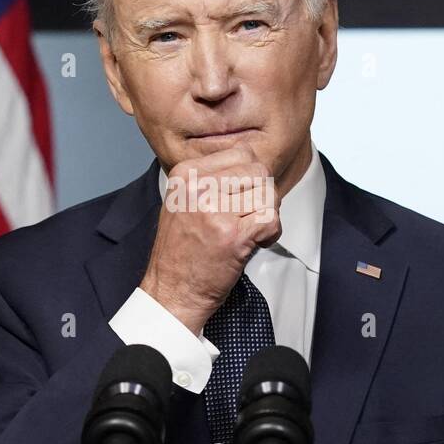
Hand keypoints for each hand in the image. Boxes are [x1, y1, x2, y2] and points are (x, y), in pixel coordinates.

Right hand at [140, 144, 281, 334]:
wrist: (172, 290)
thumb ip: (213, 176)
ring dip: (268, 214)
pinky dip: (272, 233)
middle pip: (259, 171)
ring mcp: (214, 211)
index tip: (241, 197)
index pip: (242, 153)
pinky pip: (271, 219)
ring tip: (250, 230)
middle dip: (263, 194)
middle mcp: (198, 188)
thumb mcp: (184, 200)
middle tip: (251, 215)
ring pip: (268, 194)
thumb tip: (250, 158)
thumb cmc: (181, 250)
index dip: (251, 176)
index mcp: (186, 173)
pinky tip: (256, 242)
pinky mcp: (232, 236)